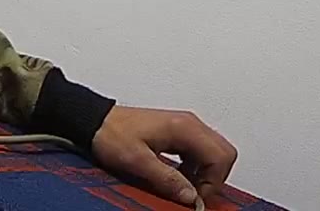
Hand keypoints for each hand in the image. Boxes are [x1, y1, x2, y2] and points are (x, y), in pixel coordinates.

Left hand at [90, 104, 237, 206]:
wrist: (96, 122)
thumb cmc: (112, 134)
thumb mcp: (138, 161)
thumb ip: (167, 178)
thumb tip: (191, 196)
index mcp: (184, 128)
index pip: (220, 156)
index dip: (213, 182)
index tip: (197, 197)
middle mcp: (189, 124)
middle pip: (223, 152)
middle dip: (214, 178)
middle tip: (194, 194)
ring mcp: (185, 127)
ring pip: (214, 153)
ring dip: (205, 174)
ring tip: (184, 187)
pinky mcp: (178, 133)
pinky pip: (200, 152)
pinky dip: (196, 168)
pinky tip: (178, 177)